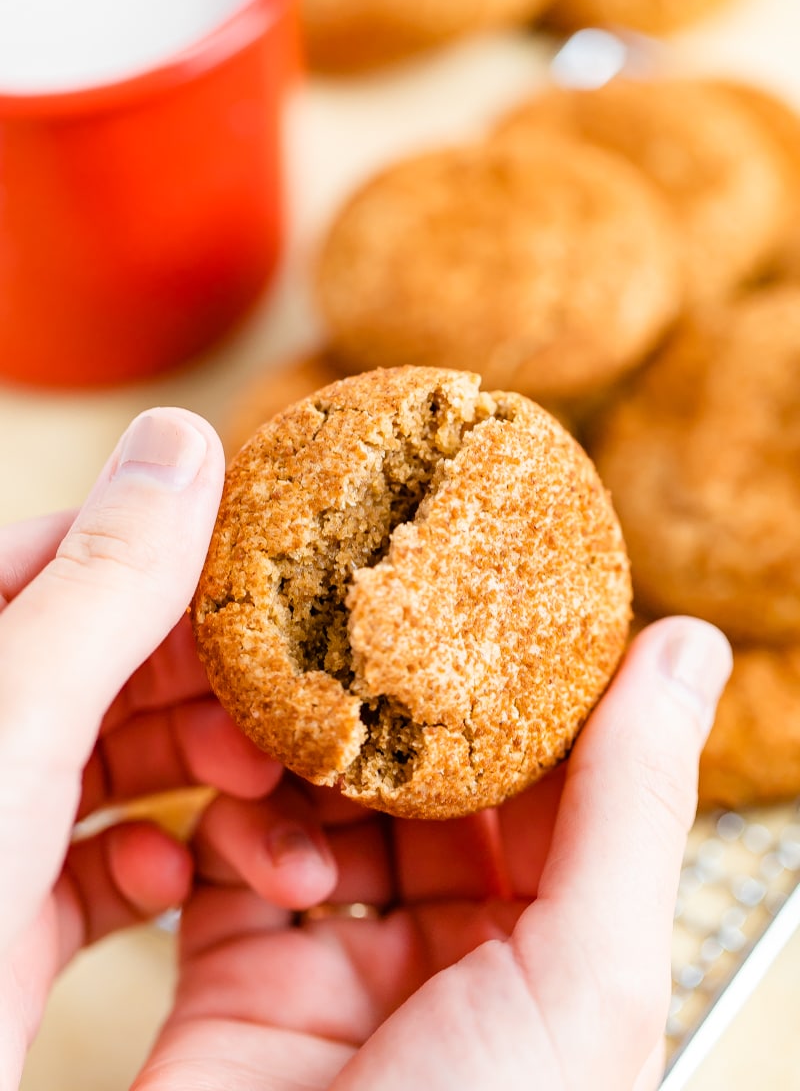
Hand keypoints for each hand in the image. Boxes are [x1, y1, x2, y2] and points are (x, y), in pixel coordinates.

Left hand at [0, 409, 336, 1089]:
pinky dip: (158, 861)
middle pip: (113, 663)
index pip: (73, 555)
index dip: (184, 558)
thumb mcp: (13, 728)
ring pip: (123, 760)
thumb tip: (184, 437)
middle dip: (208, 686)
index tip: (283, 575)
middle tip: (283, 709)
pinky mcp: (14, 919)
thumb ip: (102, 588)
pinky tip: (174, 874)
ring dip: (202, 776)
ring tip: (254, 794)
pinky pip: (106, 862)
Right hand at [132, 617, 731, 1090]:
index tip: (503, 601)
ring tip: (309, 731)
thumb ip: (631, 803)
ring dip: (315, 767)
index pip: (557, 792)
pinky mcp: (240, 978)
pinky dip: (242, 827)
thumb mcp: (584, 977)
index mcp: (555, 963)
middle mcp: (454, 963)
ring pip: (331, 810)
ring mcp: (343, 969)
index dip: (535, 696)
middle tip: (384, 627)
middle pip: (434, 794)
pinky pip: (238, 859)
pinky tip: (254, 832)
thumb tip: (689, 650)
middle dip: (406, 718)